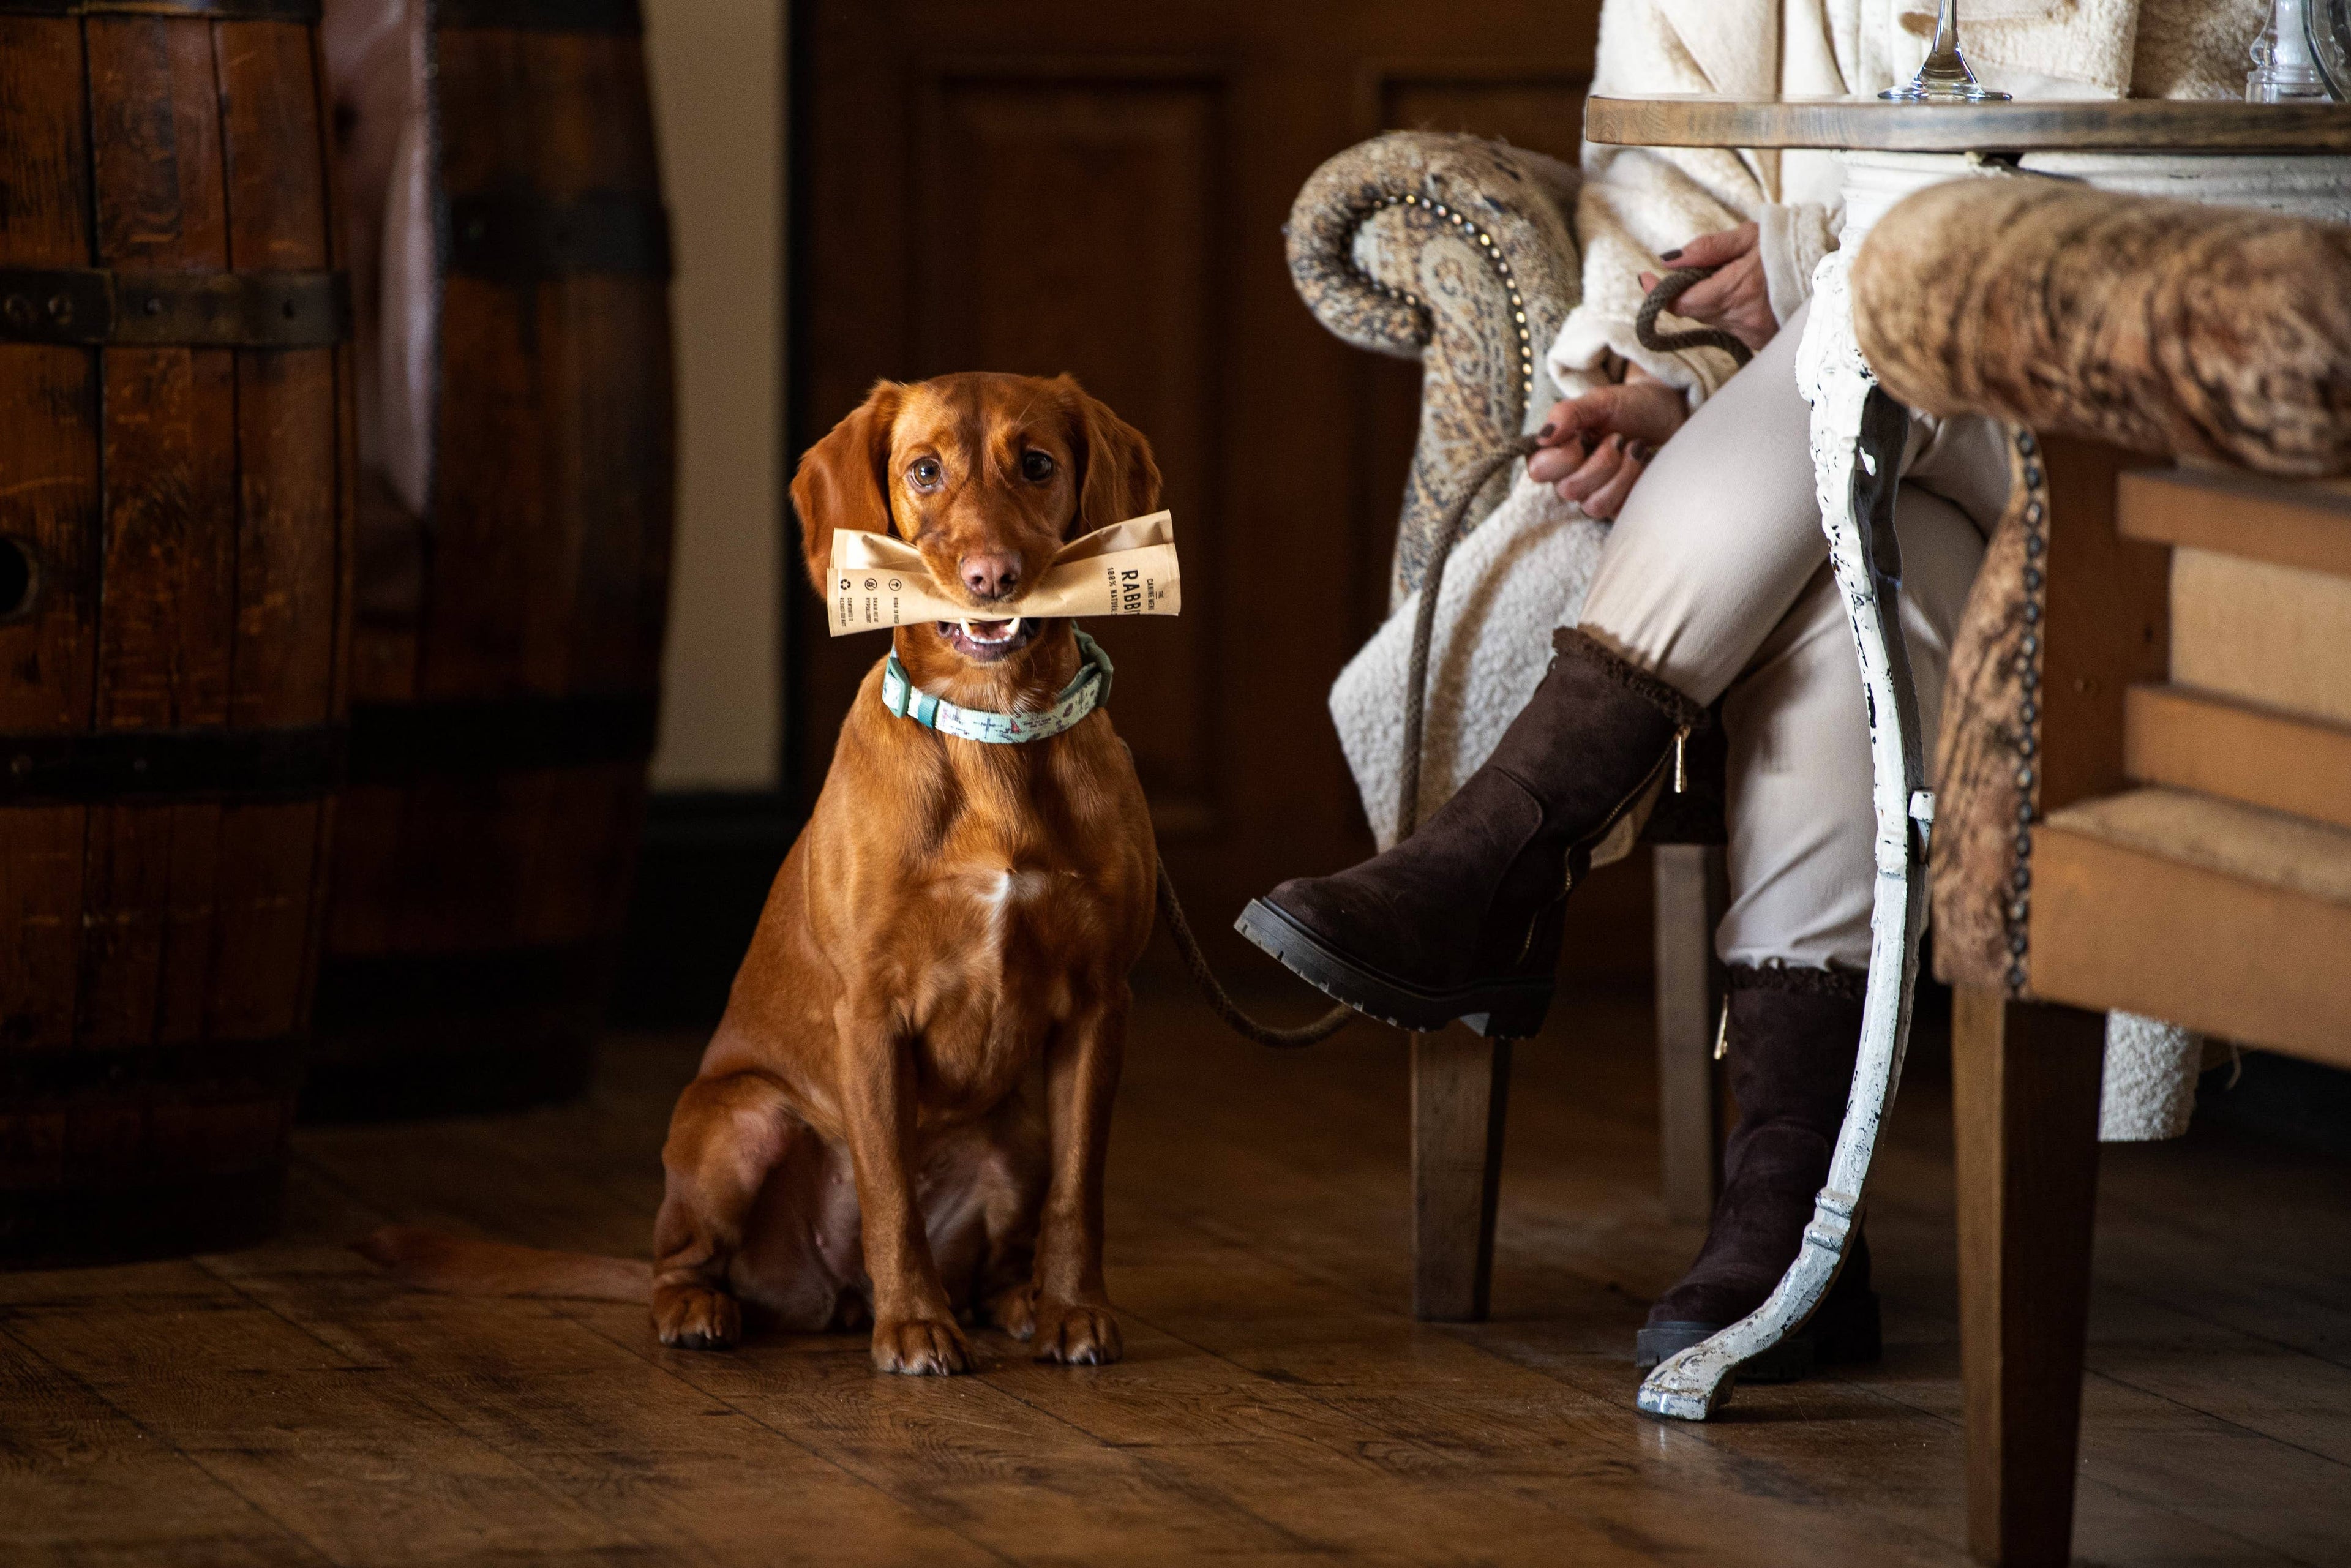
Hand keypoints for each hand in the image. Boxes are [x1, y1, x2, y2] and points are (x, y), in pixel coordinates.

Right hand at [1527, 372, 1685, 519]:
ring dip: (1621, 474)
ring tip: (1636, 449)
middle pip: (1568, 490)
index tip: (1584, 435)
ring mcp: (1594, 494)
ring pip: (1593, 506)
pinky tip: (1642, 465)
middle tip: (1618, 438)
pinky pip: (1617, 512)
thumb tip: (1542, 438)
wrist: (1666, 412)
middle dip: (1602, 461)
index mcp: (1556, 452)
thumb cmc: (1628, 406)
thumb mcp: (1598, 401)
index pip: (1538, 471)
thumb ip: (1567, 413)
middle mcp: (1570, 477)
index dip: (1564, 456)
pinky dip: (1634, 484)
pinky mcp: (1618, 506)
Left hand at [1640, 221, 1774, 355]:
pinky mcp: (1762, 341)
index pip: (1681, 303)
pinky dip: (1729, 311)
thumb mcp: (1746, 237)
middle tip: (1695, 268)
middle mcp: (1741, 319)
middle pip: (1694, 311)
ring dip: (1710, 300)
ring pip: (1712, 320)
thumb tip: (1668, 261)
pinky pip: (1731, 328)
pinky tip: (1745, 294)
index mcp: (1734, 291)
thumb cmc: (1787, 244)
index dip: (1658, 293)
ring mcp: (1752, 333)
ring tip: (1732, 276)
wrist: (1830, 263)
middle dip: (1687, 291)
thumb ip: (1706, 249)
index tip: (1645, 278)